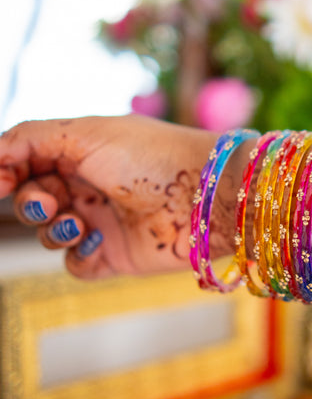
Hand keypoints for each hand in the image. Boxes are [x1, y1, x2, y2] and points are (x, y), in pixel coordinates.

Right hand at [0, 115, 231, 279]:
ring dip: (53, 229)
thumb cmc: (151, 157)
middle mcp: (89, 186)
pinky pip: (76, 264)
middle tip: (49, 203)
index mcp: (82, 151)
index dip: (9, 172)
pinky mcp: (115, 256)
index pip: (28, 162)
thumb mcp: (85, 134)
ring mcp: (101, 221)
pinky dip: (77, 255)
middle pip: (33, 200)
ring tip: (78, 222)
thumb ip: (30, 139)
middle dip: (32, 203)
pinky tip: (97, 242)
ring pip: (48, 234)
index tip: (1, 183)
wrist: (204, 197)